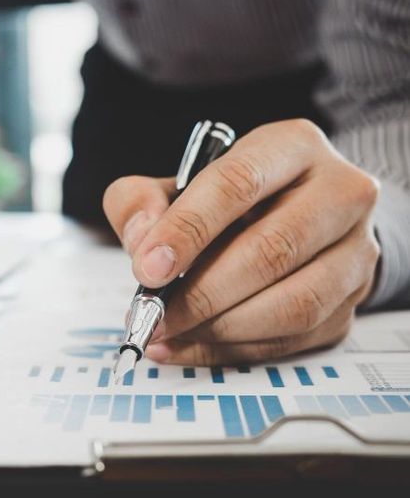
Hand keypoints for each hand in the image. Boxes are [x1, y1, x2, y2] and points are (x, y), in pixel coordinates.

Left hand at [103, 119, 379, 364]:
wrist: (295, 214)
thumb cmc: (230, 198)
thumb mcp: (177, 181)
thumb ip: (141, 199)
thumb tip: (141, 241)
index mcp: (292, 146)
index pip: (238, 183)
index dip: (188, 229)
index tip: (148, 268)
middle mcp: (339, 192)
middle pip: (272, 250)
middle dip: (202, 293)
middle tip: (154, 314)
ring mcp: (355, 250)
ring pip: (294, 304)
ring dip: (220, 329)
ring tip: (168, 332)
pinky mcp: (353, 301)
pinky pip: (295, 339)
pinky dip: (232, 350)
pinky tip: (189, 345)